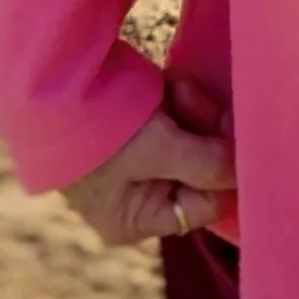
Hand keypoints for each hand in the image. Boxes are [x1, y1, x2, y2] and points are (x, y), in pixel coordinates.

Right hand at [63, 79, 233, 251]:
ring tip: (172, 91)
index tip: (228, 133)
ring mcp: (141, 160)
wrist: (54, 79)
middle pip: (205, 169)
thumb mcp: (157, 150)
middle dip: (204, 131)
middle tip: (190, 104)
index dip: (224, 171)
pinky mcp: (143, 127)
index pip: (207, 205)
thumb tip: (245, 173)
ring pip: (198, 137)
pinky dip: (180, 96)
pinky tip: (166, 85)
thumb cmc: (99, 127)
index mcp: (135, 220)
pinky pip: (181, 116)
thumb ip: (207, 164)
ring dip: (193, 107)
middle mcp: (139, 197)